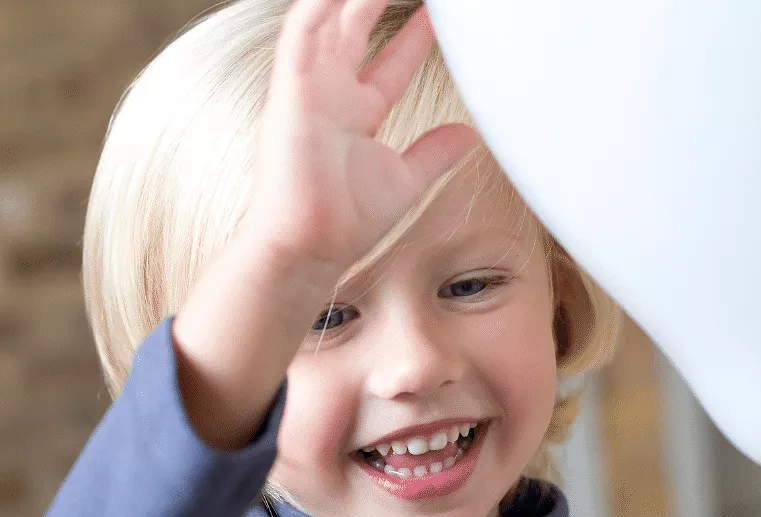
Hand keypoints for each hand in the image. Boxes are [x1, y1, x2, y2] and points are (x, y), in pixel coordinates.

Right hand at [242, 0, 479, 274]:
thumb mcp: (405, 180)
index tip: (445, 12)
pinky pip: (302, 33)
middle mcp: (331, 94)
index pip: (392, 60)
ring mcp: (309, 89)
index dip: (419, 32)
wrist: (311, 248)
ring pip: (330, 18)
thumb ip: (434, 153)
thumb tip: (469, 137)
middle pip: (358, 27)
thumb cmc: (344, 223)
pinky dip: (319, 6)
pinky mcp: (291, 92)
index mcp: (357, 112)